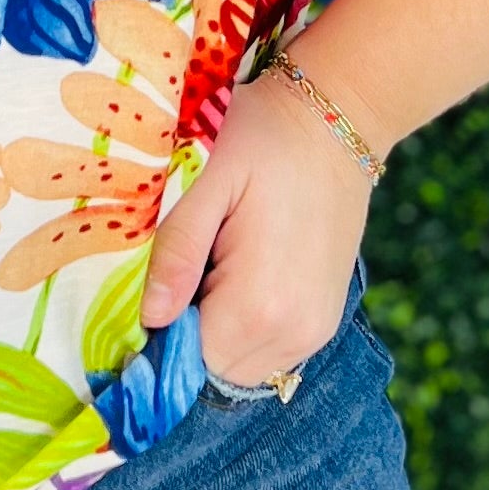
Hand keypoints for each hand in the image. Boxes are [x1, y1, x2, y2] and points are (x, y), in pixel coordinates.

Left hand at [139, 67, 376, 386]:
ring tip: (215, 264)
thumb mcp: (207, 181)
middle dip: (188, 332)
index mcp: (259, 304)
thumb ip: (176, 251)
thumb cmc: (265, 139)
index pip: (188, 361)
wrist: (339, 119)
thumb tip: (149, 316)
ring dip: (217, 332)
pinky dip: (245, 327)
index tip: (153, 285)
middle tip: (187, 265)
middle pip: (216, 370)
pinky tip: (241, 272)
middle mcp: (294, 332)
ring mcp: (316, 330)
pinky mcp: (325, 320)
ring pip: (243, 366)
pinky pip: (270, 350)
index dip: (160, 333)